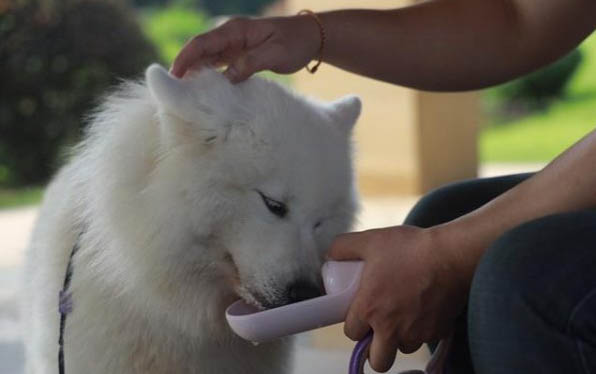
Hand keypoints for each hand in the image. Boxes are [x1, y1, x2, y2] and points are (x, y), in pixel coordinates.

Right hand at [171, 15, 320, 81]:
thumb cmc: (295, 43)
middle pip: (199, 51)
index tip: (172, 76)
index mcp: (235, 30)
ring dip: (193, 73)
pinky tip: (202, 90)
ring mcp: (234, 45)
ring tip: (181, 93)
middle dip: (183, 68)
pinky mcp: (239, 55)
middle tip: (170, 90)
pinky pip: (218, 65)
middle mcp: (230, 36)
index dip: (184, 59)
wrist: (312, 38)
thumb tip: (226, 79)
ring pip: (206, 59)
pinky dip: (208, 76)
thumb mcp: (274, 54)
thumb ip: (249, 64)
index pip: (202, 43)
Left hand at [328, 225, 467, 371]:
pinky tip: (422, 310)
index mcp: (369, 309)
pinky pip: (425, 340)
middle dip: (374, 349)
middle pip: (377, 360)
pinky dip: (421, 331)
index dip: (354, 324)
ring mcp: (416, 333)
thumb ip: (343, 247)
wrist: (451, 254)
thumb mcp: (369, 241)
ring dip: (399, 339)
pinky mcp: (438, 331)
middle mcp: (391, 328)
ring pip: (402, 350)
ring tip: (401, 316)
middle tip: (377, 329)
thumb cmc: (410, 248)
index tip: (359, 313)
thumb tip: (330, 255)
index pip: (351, 333)